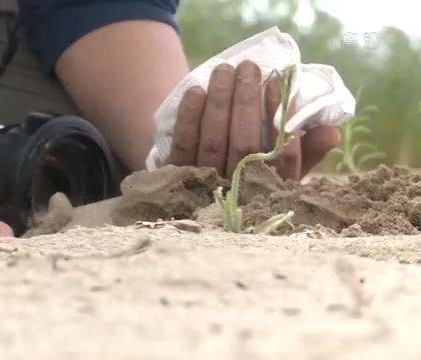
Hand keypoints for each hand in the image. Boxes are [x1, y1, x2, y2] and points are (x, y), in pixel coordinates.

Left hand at [167, 60, 340, 179]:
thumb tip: (332, 131)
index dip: (282, 120)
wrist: (201, 199)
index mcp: (270, 192)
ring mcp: (205, 186)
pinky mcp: (178, 177)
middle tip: (250, 67)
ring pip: (213, 141)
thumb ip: (308, 154)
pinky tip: (197, 90)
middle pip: (244, 146)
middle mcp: (238, 193)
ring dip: (220, 101)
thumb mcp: (282, 173)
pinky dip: (190, 117)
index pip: (282, 159)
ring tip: (225, 69)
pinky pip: (184, 145)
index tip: (279, 85)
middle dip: (247, 102)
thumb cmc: (252, 176)